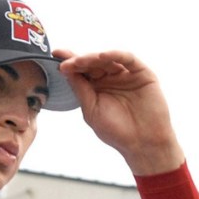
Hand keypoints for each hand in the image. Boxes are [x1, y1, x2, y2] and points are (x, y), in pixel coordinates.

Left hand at [55, 50, 183, 174]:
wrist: (143, 143)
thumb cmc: (117, 131)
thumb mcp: (91, 110)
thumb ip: (81, 89)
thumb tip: (66, 69)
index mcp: (97, 88)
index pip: (81, 71)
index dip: (69, 62)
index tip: (55, 55)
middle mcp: (111, 79)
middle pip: (92, 63)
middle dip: (78, 60)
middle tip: (66, 61)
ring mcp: (126, 75)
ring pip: (107, 59)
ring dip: (92, 58)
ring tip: (79, 61)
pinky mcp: (142, 73)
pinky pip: (128, 59)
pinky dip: (115, 54)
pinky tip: (102, 57)